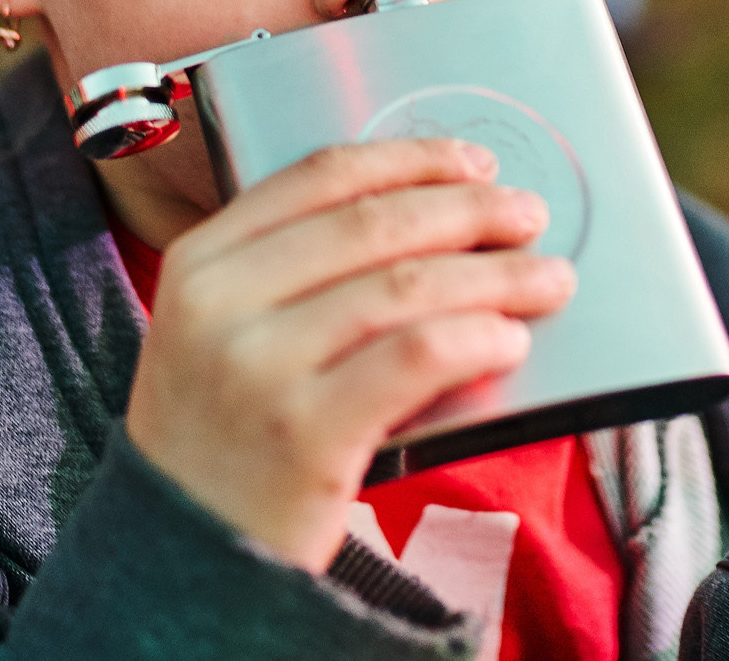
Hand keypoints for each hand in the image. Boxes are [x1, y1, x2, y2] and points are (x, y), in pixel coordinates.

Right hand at [124, 138, 577, 572]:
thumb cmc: (223, 446)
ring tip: (548, 279)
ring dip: (496, 276)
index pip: (320, 177)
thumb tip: (429, 219)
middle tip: (528, 215)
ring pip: (406, 287)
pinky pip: (416, 357)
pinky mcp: (303, 434)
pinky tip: (510, 340)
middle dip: (469, 211)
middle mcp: (218, 304)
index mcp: (198, 262)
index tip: (472, 162)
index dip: (411, 160)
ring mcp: (257, 368)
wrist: (180, 569)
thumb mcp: (218, 338)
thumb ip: (290, 275)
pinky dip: (478, 337)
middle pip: (374, 224)